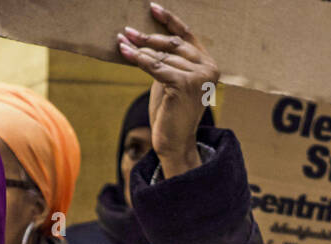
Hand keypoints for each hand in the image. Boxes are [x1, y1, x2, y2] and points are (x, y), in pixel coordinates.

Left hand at [116, 3, 217, 178]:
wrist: (174, 143)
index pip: (187, 35)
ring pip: (161, 57)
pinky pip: (156, 67)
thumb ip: (167, 61)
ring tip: (121, 42)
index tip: (152, 8)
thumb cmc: (170, 113)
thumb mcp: (170, 81)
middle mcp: (208, 68)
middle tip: (127, 31)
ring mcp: (199, 76)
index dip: (170, 20)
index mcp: (208, 64)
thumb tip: (145, 38)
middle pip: (172, 44)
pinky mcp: (184, 85)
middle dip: (147, 37)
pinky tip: (125, 52)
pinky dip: (138, 59)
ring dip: (138, 49)